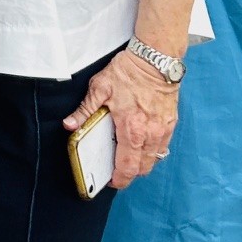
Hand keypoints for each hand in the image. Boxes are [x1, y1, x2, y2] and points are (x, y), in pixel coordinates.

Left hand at [64, 48, 179, 188]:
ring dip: (142, 164)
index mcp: (131, 128)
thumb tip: (70, 124)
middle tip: (117, 172)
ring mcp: (163, 129)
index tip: (111, 182)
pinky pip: (162, 146)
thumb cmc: (129, 72)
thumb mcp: (100, 88)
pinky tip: (141, 144)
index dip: (119, 179)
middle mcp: (150, 133)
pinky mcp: (171, 123)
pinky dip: (152, 151)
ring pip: (154, 159)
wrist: (155, 59)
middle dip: (130, 174)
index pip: (127, 166)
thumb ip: (85, 110)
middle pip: (143, 168)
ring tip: (128, 159)